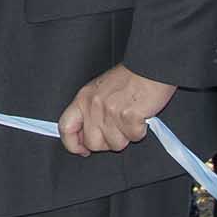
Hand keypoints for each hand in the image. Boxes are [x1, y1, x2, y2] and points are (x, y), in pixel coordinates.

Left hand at [56, 63, 176, 156]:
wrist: (150, 67)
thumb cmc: (129, 78)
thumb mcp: (99, 90)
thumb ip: (89, 110)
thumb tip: (85, 136)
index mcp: (83, 99)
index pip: (66, 128)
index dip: (72, 144)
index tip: (82, 150)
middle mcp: (94, 106)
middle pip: (93, 143)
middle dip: (106, 144)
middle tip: (118, 131)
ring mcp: (111, 111)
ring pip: (115, 144)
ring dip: (126, 136)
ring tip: (131, 119)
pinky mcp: (129, 116)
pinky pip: (134, 136)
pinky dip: (140, 131)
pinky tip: (141, 117)